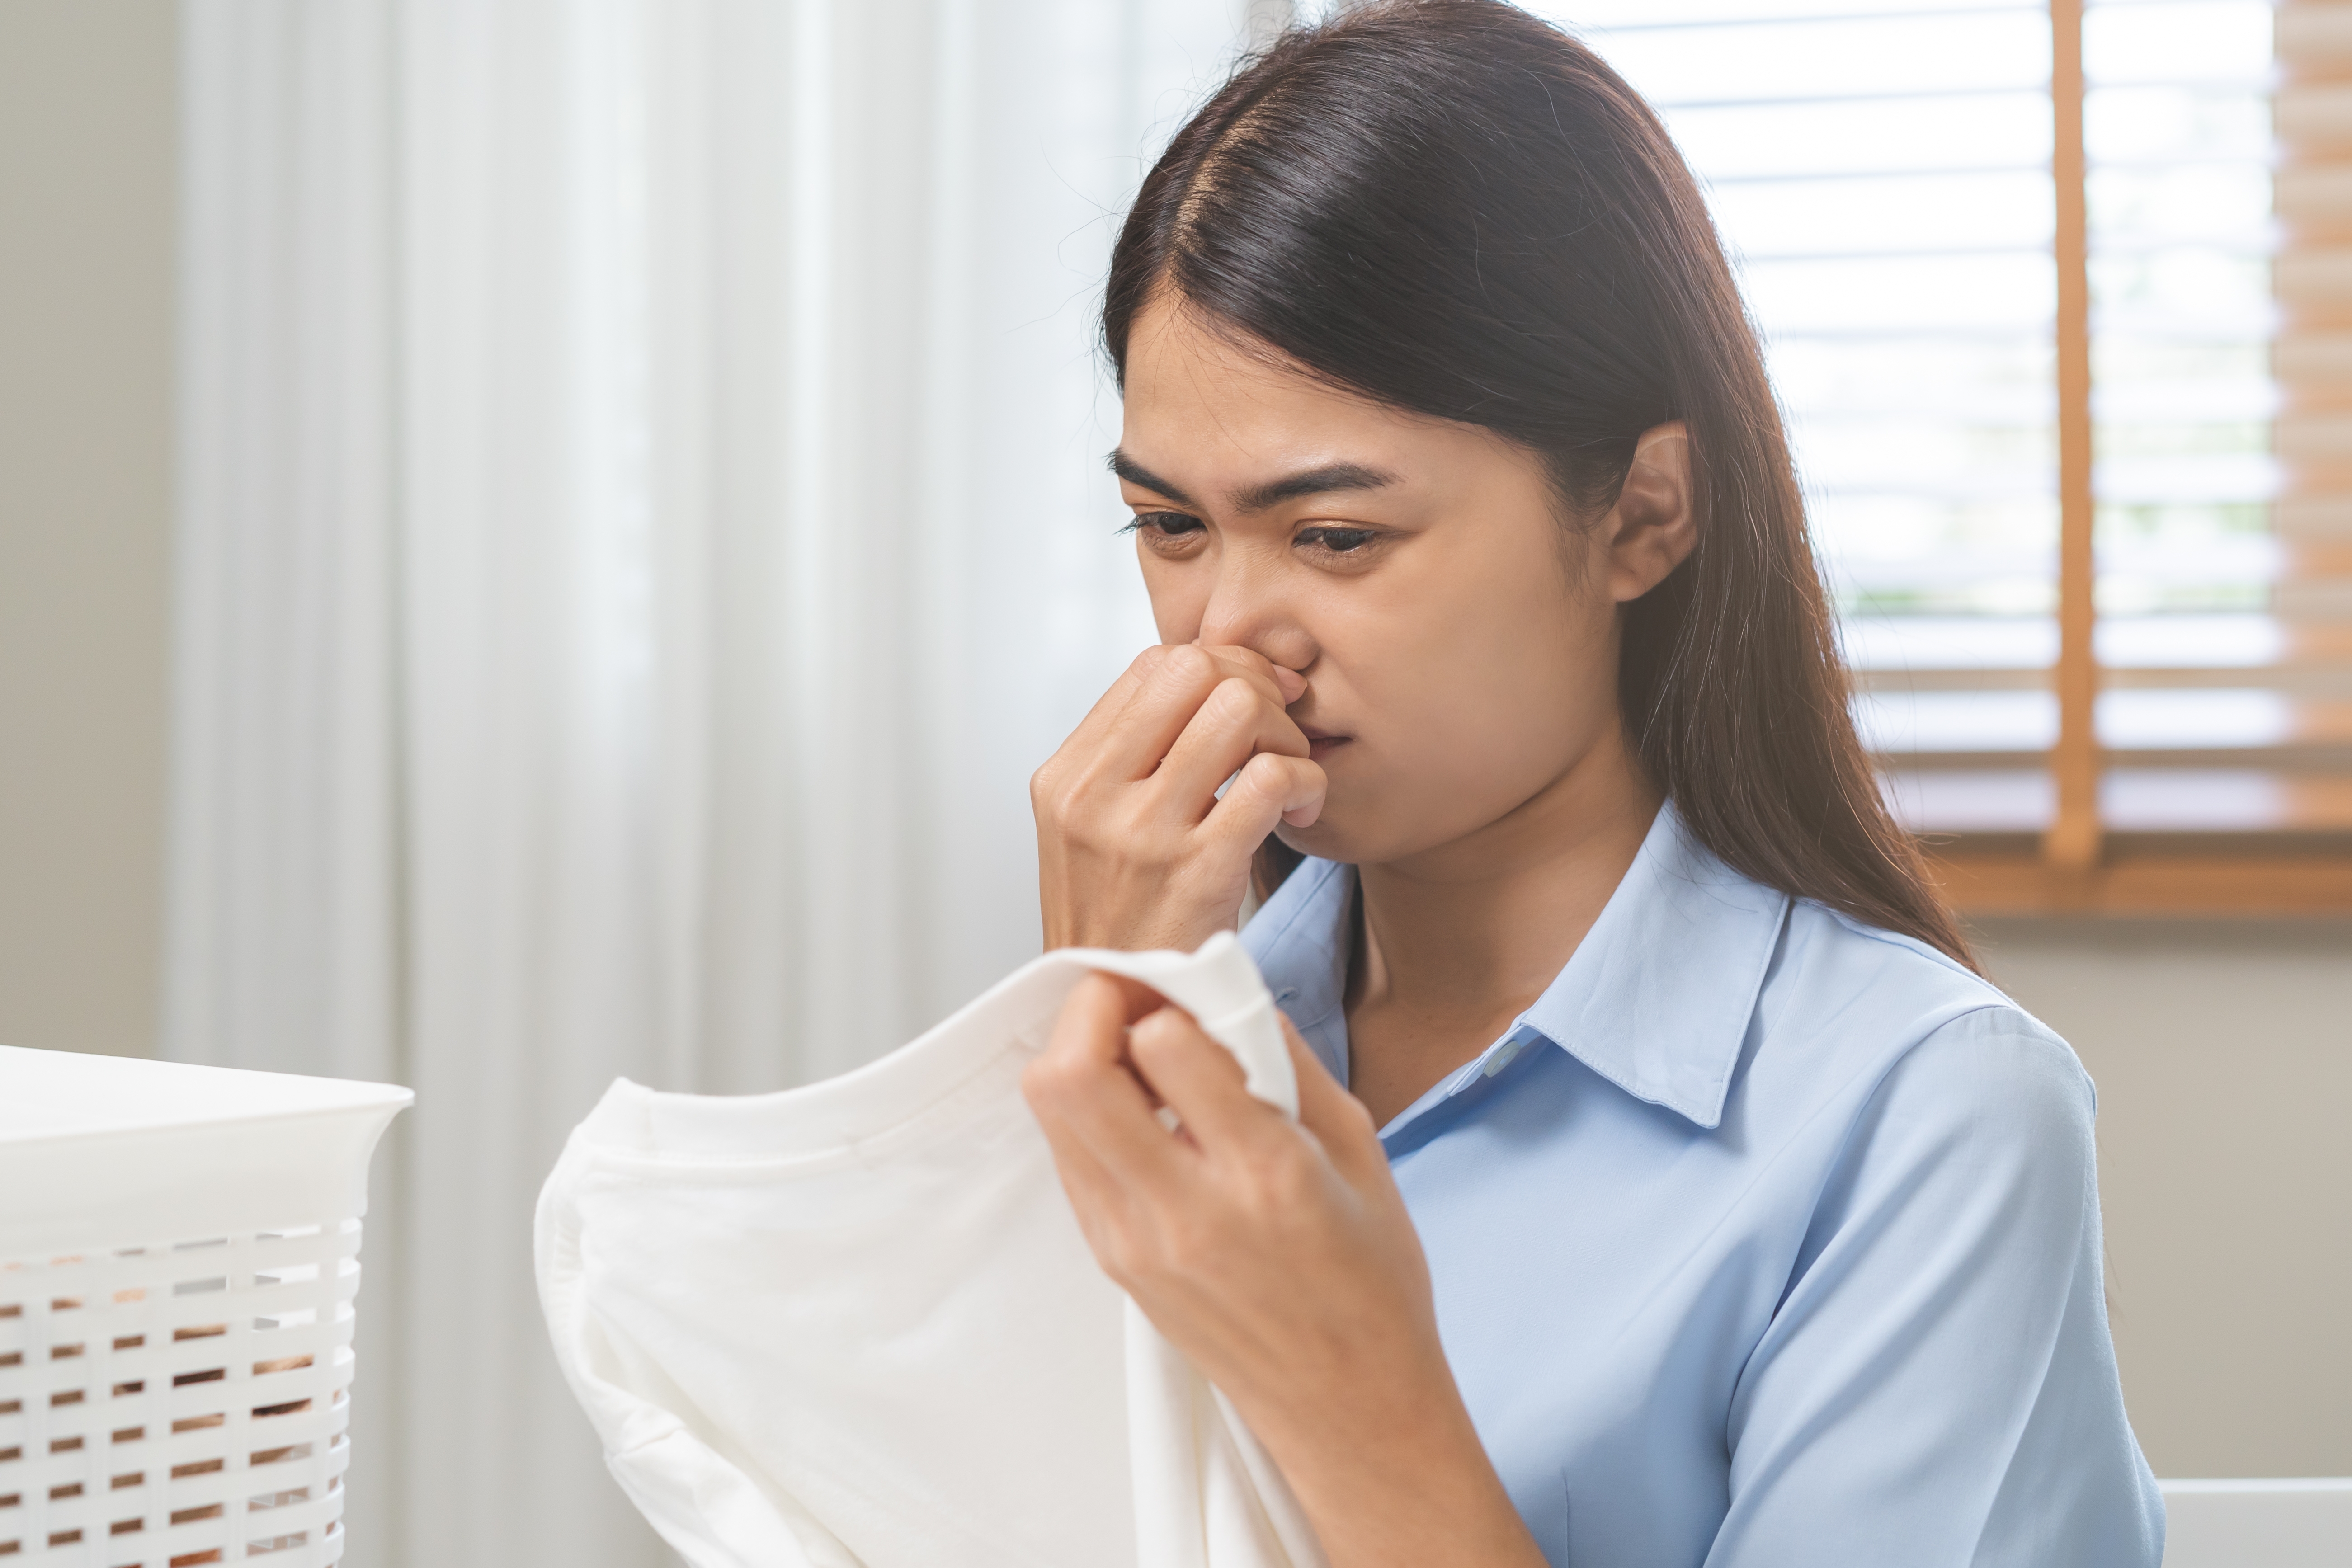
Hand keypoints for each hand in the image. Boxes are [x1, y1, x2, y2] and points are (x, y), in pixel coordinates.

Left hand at [1021, 975, 1548, 1567]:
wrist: (1348, 1404)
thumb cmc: (1370, 1281)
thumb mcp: (1359, 1149)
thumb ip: (1284, 1061)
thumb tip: (1224, 987)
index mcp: (1265, 1174)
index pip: (1164, 1045)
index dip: (1167, 994)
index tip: (1188, 987)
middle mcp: (1187, 1210)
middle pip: (1072, 1076)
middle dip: (1093, 1009)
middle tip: (1135, 1001)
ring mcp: (1137, 1242)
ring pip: (1054, 1112)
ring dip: (1083, 1057)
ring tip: (1136, 1053)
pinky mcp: (1114, 1261)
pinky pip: (1070, 1158)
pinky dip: (1089, 1113)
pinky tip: (1140, 1114)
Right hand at [1032, 643, 1325, 951]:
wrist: (1116, 1015)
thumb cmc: (1123, 923)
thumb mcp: (1092, 831)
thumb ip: (1132, 758)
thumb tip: (1211, 680)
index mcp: (1066, 777)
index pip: (1154, 664)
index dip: (1221, 666)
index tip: (1254, 701)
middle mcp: (1093, 796)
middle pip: (1196, 667)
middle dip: (1255, 687)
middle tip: (1277, 735)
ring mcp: (1141, 832)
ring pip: (1237, 707)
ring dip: (1284, 734)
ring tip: (1287, 776)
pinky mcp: (1196, 870)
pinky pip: (1271, 777)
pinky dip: (1305, 783)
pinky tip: (1303, 812)